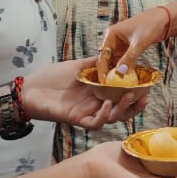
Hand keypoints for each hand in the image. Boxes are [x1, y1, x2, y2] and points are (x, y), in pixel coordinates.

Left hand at [23, 57, 148, 126]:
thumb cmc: (51, 77)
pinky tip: (107, 105)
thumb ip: (95, 63)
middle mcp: (95, 104)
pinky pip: (96, 123)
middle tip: (145, 96)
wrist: (30, 88)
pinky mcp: (77, 119)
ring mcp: (87, 112)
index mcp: (97, 92)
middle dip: (135, 105)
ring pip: (112, 117)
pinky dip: (104, 115)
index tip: (146, 84)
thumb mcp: (78, 66)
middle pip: (122, 109)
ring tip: (130, 96)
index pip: (121, 95)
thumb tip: (114, 55)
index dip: (135, 92)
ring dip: (123, 109)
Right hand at [97, 7, 170, 80]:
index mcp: (110, 34)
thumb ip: (130, 57)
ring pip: (114, 61)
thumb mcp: (139, 42)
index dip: (102, 69)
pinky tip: (126, 78)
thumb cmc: (150, 25)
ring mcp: (119, 45)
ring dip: (116, 72)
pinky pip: (122, 61)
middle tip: (110, 86)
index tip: (104, 81)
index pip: (102, 55)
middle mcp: (112, 40)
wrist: (162, 20)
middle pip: (106, 59)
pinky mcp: (126, 49)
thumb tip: (120, 72)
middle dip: (108, 72)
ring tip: (117, 85)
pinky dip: (124, 68)